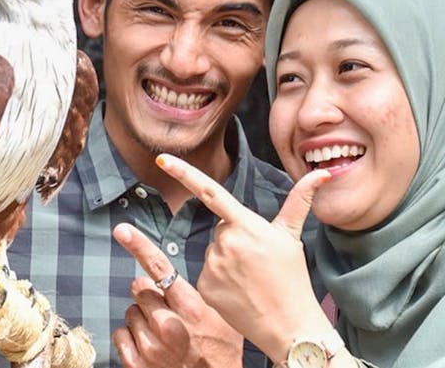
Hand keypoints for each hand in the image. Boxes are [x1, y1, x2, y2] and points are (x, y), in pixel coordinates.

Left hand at [112, 223, 243, 367]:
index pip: (160, 268)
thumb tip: (166, 274)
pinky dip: (130, 338)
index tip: (121, 230)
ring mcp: (150, 347)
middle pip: (139, 287)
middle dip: (149, 294)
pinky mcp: (136, 364)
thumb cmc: (220, 350)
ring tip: (160, 333)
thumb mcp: (219, 315)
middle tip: (164, 310)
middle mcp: (168, 325)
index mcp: (190, 308)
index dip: (139, 245)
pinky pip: (120, 335)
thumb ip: (192, 293)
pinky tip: (148, 346)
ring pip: (130, 311)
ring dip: (141, 318)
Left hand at [156, 154, 333, 362]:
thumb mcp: (292, 235)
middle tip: (256, 260)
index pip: (209, 191)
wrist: (287, 325)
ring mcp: (212, 264)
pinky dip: (218, 279)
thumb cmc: (292, 278)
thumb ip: (300, 200)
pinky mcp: (203, 286)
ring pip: (213, 251)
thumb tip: (322, 173)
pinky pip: (206, 272)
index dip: (184, 173)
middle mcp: (224, 242)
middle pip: (220, 229)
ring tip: (249, 278)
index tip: (162, 160)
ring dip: (226, 259)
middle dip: (234, 238)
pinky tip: (237, 290)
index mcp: (244, 224)